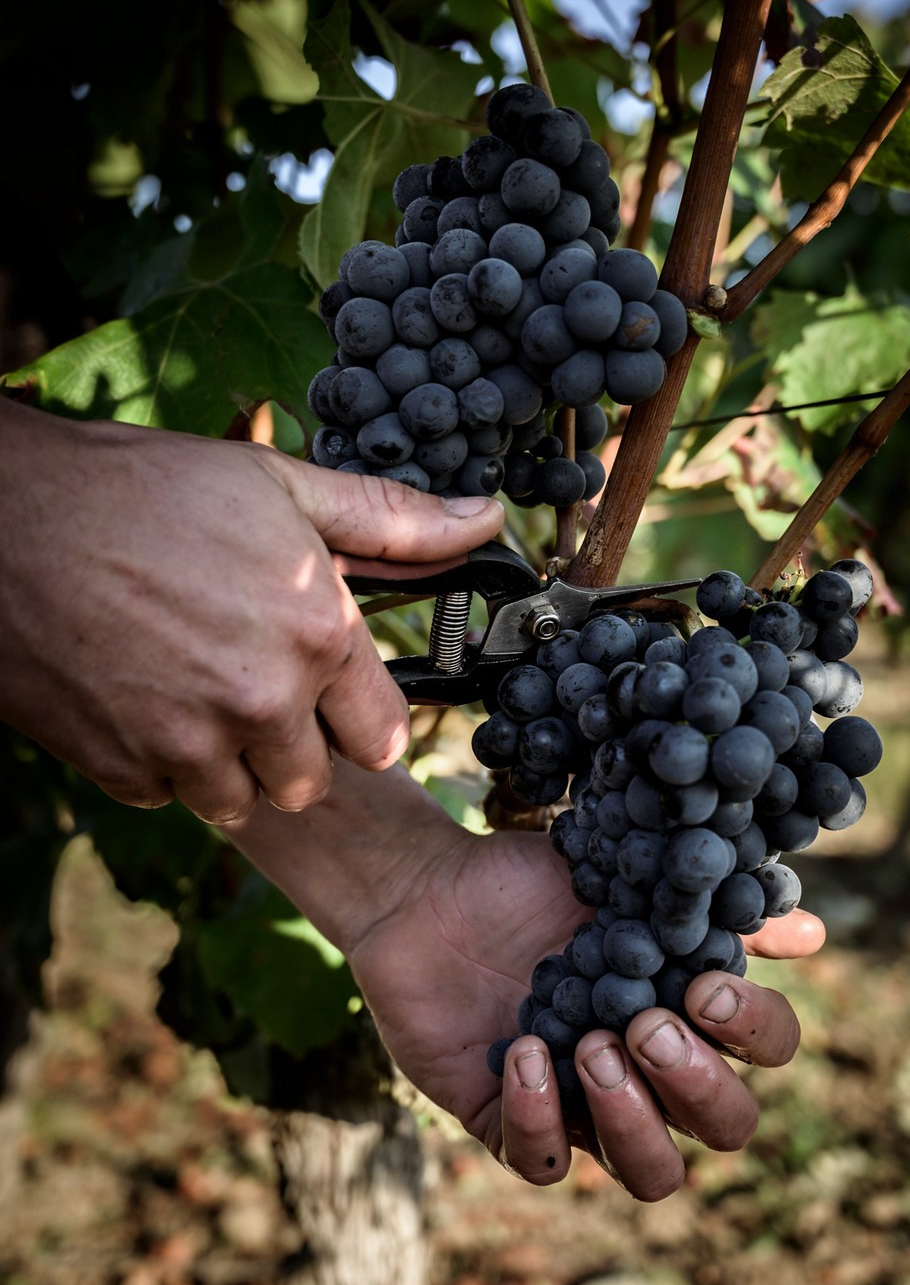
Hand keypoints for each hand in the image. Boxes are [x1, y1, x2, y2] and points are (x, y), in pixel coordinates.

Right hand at [0, 400, 502, 822]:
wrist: (7, 516)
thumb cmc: (145, 489)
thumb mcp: (282, 486)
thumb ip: (394, 520)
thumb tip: (487, 521)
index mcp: (317, 634)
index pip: (383, 737)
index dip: (360, 715)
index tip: (335, 694)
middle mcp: (260, 703)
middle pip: (312, 780)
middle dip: (293, 741)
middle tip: (251, 677)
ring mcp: (185, 745)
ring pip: (239, 798)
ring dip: (227, 760)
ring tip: (194, 684)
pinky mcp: (119, 768)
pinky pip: (166, 793)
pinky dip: (159, 759)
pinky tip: (141, 693)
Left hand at [334, 801, 823, 1200]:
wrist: (428, 889)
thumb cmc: (531, 882)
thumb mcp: (623, 878)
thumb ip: (705, 903)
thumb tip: (810, 932)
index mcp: (688, 1011)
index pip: (764, 1051)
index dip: (752, 1029)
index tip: (704, 984)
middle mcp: (648, 1072)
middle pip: (724, 1128)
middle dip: (696, 1083)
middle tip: (645, 1024)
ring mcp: (583, 1106)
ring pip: (650, 1172)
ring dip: (632, 1120)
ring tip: (592, 1046)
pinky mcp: (511, 1124)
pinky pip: (544, 1161)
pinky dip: (539, 1115)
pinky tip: (523, 1050)